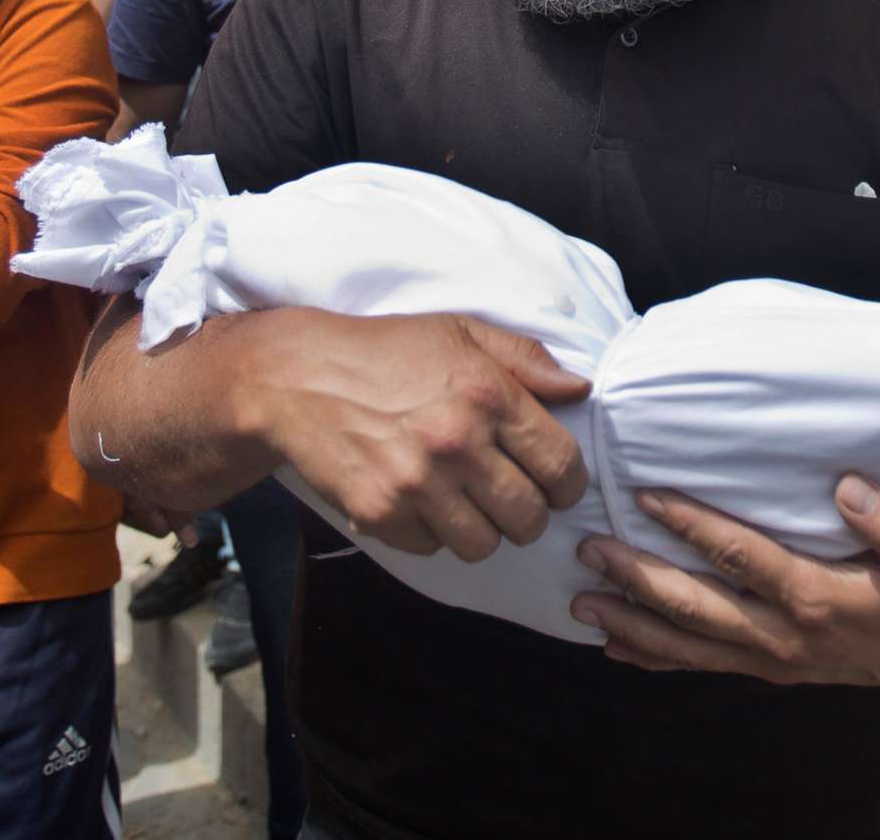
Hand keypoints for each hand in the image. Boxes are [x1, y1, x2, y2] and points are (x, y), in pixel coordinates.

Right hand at [261, 310, 591, 561]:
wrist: (298, 377)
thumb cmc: (385, 351)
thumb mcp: (460, 332)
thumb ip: (527, 359)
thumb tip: (581, 389)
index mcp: (488, 394)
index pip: (561, 466)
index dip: (567, 485)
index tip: (555, 485)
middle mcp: (457, 442)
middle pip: (528, 518)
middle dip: (527, 514)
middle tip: (507, 497)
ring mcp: (417, 483)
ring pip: (483, 545)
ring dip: (480, 529)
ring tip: (462, 500)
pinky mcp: (380, 512)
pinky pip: (431, 548)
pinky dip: (429, 532)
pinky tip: (417, 499)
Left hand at [571, 475, 879, 685]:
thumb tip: (850, 488)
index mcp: (816, 599)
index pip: (740, 558)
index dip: (692, 526)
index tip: (648, 495)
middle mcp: (784, 636)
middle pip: (696, 608)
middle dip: (637, 579)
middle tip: (588, 550)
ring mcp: (772, 659)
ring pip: (689, 645)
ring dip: (632, 625)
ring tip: (581, 605)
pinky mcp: (769, 669)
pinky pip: (703, 665)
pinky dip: (657, 657)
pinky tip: (617, 648)